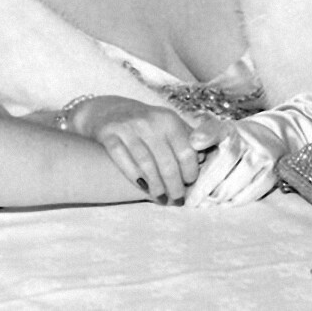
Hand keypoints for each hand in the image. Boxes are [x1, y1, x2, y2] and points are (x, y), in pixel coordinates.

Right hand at [70, 96, 199, 203]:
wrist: (109, 111)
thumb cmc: (147, 125)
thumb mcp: (169, 125)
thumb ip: (188, 139)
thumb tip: (202, 158)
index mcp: (168, 119)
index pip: (186, 152)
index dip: (190, 172)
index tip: (190, 183)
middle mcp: (149, 121)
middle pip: (167, 163)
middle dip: (174, 187)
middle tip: (177, 200)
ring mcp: (127, 127)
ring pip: (146, 165)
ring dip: (156, 187)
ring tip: (161, 198)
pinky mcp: (108, 133)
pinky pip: (122, 160)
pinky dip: (134, 177)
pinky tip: (142, 187)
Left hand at [184, 118, 284, 206]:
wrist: (269, 139)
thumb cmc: (233, 142)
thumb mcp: (217, 135)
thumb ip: (201, 147)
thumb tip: (184, 167)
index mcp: (228, 128)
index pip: (215, 130)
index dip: (205, 135)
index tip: (194, 143)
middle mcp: (246, 139)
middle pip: (220, 166)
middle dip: (201, 187)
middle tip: (189, 201)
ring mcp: (262, 156)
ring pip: (232, 185)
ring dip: (214, 199)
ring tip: (202, 205)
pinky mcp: (272, 173)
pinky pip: (247, 195)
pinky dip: (231, 203)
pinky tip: (221, 204)